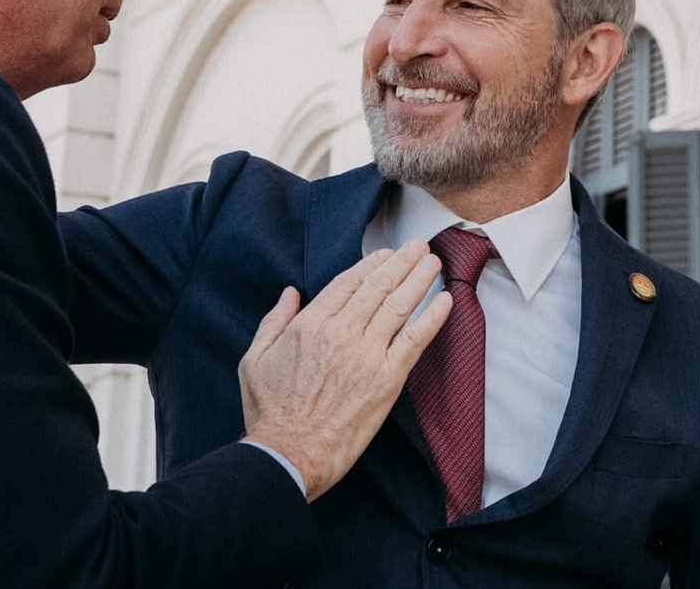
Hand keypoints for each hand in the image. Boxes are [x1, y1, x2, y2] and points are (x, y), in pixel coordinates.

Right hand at [239, 240, 450, 501]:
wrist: (289, 453)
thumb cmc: (270, 411)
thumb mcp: (255, 358)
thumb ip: (274, 321)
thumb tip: (290, 294)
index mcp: (310, 324)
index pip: (347, 283)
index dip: (369, 265)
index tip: (384, 254)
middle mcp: (341, 332)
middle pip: (377, 287)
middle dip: (400, 262)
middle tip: (417, 245)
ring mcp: (366, 354)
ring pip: (398, 306)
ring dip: (418, 279)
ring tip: (432, 261)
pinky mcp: (387, 379)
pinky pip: (415, 340)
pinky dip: (432, 318)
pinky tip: (445, 300)